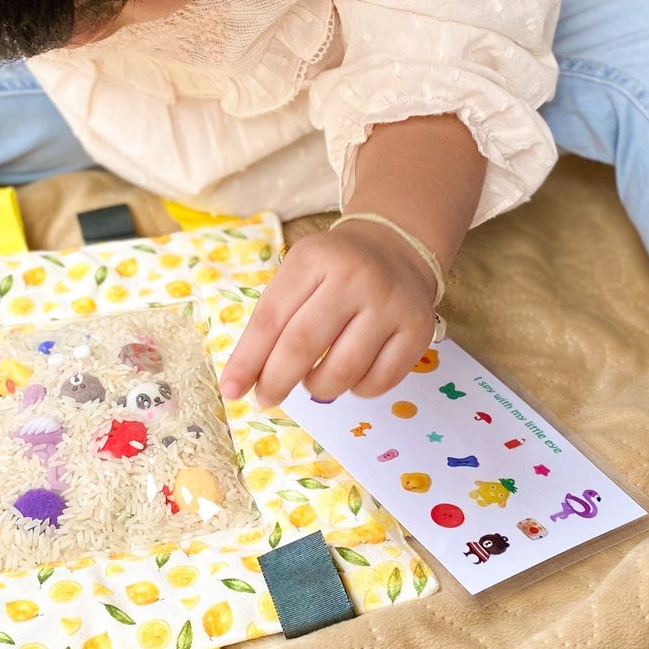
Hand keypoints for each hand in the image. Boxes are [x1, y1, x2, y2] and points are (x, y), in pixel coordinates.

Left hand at [218, 220, 436, 409]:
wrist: (395, 250)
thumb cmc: (333, 271)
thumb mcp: (297, 275)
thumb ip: (271, 321)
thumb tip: (242, 380)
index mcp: (314, 258)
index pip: (271, 318)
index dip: (247, 359)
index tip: (231, 390)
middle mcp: (355, 277)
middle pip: (304, 346)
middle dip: (277, 381)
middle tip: (267, 398)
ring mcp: (390, 304)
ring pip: (343, 372)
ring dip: (318, 388)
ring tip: (313, 380)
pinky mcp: (417, 330)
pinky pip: (378, 382)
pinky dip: (356, 389)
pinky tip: (350, 374)